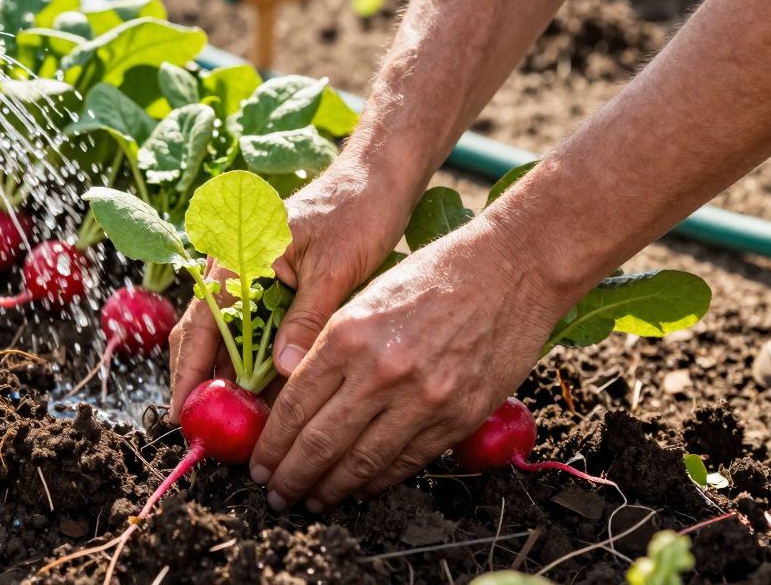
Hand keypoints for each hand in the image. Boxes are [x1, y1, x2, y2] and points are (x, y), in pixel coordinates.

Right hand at [166, 152, 419, 422]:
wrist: (377, 178)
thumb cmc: (357, 212)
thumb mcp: (334, 268)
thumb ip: (307, 319)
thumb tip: (286, 373)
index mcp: (236, 256)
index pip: (199, 325)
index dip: (187, 374)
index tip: (184, 416)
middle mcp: (232, 268)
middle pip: (203, 336)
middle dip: (205, 385)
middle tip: (215, 433)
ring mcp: (248, 278)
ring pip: (226, 339)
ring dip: (232, 379)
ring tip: (243, 426)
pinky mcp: (269, 287)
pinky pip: (252, 333)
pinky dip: (257, 364)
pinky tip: (270, 397)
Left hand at [248, 215, 570, 511]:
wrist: (511, 270)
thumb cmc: (433, 276)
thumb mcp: (366, 298)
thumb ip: (330, 347)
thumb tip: (291, 397)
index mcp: (348, 334)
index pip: (295, 405)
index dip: (272, 443)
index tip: (259, 463)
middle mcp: (380, 371)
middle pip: (320, 442)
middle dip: (291, 476)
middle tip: (275, 494)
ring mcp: (422, 398)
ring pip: (361, 463)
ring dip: (329, 489)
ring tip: (310, 501)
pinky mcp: (457, 417)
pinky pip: (405, 462)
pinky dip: (376, 482)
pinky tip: (357, 489)